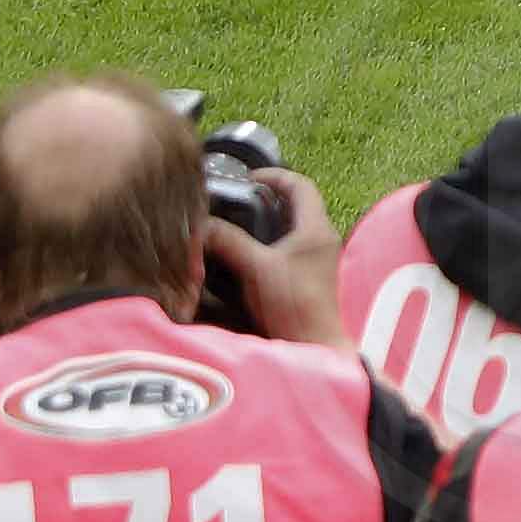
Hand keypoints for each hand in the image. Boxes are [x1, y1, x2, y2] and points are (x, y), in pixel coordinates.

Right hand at [210, 168, 343, 347]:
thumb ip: (229, 242)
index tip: (247, 177)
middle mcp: (320, 239)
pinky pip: (285, 248)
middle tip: (235, 200)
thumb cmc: (292, 304)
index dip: (275, 176)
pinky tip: (241, 253)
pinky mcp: (304, 276)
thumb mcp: (257, 268)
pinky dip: (264, 244)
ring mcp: (314, 258)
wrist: (312, 345)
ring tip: (233, 222)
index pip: (301, 186)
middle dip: (265, 199)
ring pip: (288, 228)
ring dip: (262, 222)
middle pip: (294, 205)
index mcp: (316, 228)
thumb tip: (200, 225)